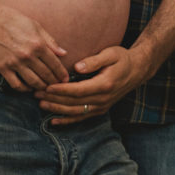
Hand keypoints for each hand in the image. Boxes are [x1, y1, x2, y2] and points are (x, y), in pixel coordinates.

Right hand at [0, 5, 69, 92]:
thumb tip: (63, 53)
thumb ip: (50, 42)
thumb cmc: (14, 20)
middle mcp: (28, 55)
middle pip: (45, 75)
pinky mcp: (2, 68)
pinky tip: (29, 87)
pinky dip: (24, 89)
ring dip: (41, 87)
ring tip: (45, 88)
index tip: (65, 79)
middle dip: (53, 82)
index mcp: (38, 44)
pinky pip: (16, 84)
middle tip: (57, 86)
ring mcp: (14, 62)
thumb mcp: (36, 26)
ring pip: (33, 82)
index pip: (54, 64)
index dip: (61, 73)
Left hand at [35, 45, 149, 124]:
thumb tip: (77, 67)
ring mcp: (102, 106)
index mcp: (104, 84)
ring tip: (40, 103)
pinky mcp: (100, 110)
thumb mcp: (111, 54)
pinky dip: (67, 120)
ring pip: (75, 112)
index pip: (78, 90)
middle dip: (54, 98)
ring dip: (57, 109)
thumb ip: (94, 61)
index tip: (47, 86)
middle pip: (73, 102)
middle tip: (37, 93)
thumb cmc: (122, 58)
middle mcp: (103, 99)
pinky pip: (81, 117)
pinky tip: (54, 121)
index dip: (61, 90)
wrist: (137, 71)